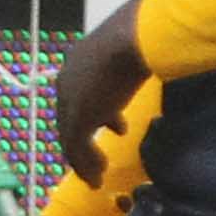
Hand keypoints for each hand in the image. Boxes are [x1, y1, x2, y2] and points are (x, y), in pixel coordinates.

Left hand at [49, 7, 146, 184]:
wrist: (133, 38)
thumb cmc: (140, 37)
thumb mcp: (131, 49)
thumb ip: (131, 60)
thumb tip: (149, 60)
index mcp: (77, 62)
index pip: (77, 96)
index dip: (91, 115)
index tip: (109, 127)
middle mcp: (66, 82)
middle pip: (70, 118)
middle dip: (83, 140)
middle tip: (96, 158)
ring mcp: (70, 101)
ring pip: (70, 137)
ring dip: (84, 158)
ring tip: (99, 170)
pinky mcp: (77, 118)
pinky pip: (75, 148)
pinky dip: (85, 166)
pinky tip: (97, 177)